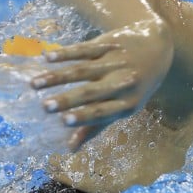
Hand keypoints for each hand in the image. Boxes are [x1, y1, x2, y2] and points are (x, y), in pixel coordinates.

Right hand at [30, 25, 172, 149]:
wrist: (157, 46)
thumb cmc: (135, 86)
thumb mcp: (124, 107)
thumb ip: (95, 126)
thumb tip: (70, 149)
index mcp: (128, 104)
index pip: (103, 112)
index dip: (84, 117)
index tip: (63, 121)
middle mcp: (123, 82)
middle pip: (92, 92)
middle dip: (68, 100)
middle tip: (45, 107)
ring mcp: (116, 62)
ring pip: (83, 70)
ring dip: (57, 77)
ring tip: (34, 84)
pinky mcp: (109, 44)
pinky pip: (85, 49)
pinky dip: (65, 53)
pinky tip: (47, 58)